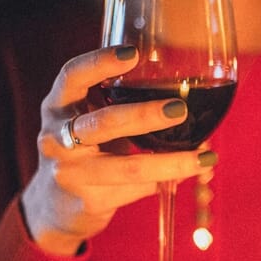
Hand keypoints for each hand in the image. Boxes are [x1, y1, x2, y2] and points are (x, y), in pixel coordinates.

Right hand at [21, 46, 215, 255]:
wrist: (56, 207)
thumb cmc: (85, 151)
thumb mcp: (89, 121)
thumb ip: (120, 106)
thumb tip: (187, 104)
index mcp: (58, 106)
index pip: (72, 77)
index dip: (99, 63)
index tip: (133, 53)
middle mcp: (56, 138)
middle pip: (104, 123)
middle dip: (144, 115)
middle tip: (180, 109)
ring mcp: (70, 173)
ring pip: (128, 167)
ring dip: (170, 162)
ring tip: (204, 158)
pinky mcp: (88, 202)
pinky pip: (135, 190)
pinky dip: (164, 182)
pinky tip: (185, 176)